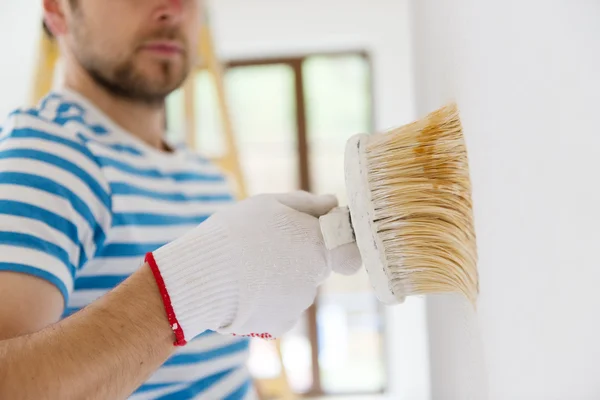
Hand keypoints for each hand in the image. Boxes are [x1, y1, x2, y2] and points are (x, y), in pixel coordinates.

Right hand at [146, 191, 361, 344]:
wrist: (205, 275)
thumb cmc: (234, 232)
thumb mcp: (268, 204)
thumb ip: (306, 204)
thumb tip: (333, 202)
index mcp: (317, 242)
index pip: (344, 248)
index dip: (328, 243)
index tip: (307, 238)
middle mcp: (316, 274)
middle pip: (316, 267)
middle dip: (298, 259)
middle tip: (265, 252)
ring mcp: (301, 302)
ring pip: (297, 289)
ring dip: (280, 281)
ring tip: (248, 272)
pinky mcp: (283, 323)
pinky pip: (281, 310)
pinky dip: (268, 303)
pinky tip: (246, 292)